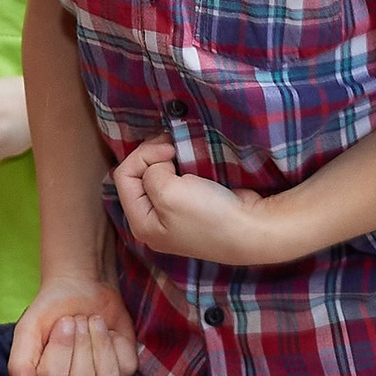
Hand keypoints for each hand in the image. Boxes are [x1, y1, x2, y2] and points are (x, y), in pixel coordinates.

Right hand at [8, 277, 136, 375]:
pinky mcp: (122, 370)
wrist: (82, 288)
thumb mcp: (28, 329)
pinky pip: (126, 367)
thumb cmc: (52, 309)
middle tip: (78, 320)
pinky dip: (119, 342)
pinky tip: (109, 331)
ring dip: (101, 342)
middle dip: (82, 341)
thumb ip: (20, 363)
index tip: (63, 321)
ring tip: (93, 322)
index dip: (61, 346)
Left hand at [113, 136, 286, 265]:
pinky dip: (181, 167)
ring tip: (182, 151)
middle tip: (174, 147)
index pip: (123, 176)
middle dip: (153, 156)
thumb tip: (158, 164)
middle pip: (138, 175)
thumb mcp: (167, 192)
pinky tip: (192, 162)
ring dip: (168, 159)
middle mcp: (153, 221)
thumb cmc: (209, 215)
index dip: (143, 156)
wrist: (252, 228)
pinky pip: (176, 180)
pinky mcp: (193, 207)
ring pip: (157, 176)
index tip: (169, 151)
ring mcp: (174, 215)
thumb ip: (150, 172)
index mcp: (141, 223)